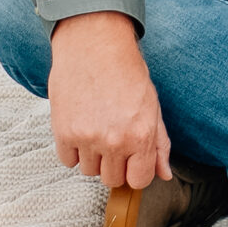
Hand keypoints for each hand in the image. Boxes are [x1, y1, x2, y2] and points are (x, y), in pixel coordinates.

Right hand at [47, 11, 172, 191]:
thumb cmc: (127, 72)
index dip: (136, 171)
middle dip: (115, 164)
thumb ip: (159, 144)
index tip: (132, 160)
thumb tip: (164, 174)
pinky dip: (73, 150)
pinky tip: (81, 127)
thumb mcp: (152, 106)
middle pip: (112, 180)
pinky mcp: (63, 133)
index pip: (139, 180)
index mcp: (141, 135)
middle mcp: (114, 141)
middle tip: (114, 138)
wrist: (94, 46)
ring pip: (89, 171)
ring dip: (93, 157)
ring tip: (97, 128)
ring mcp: (87, 138)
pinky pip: (67, 161)